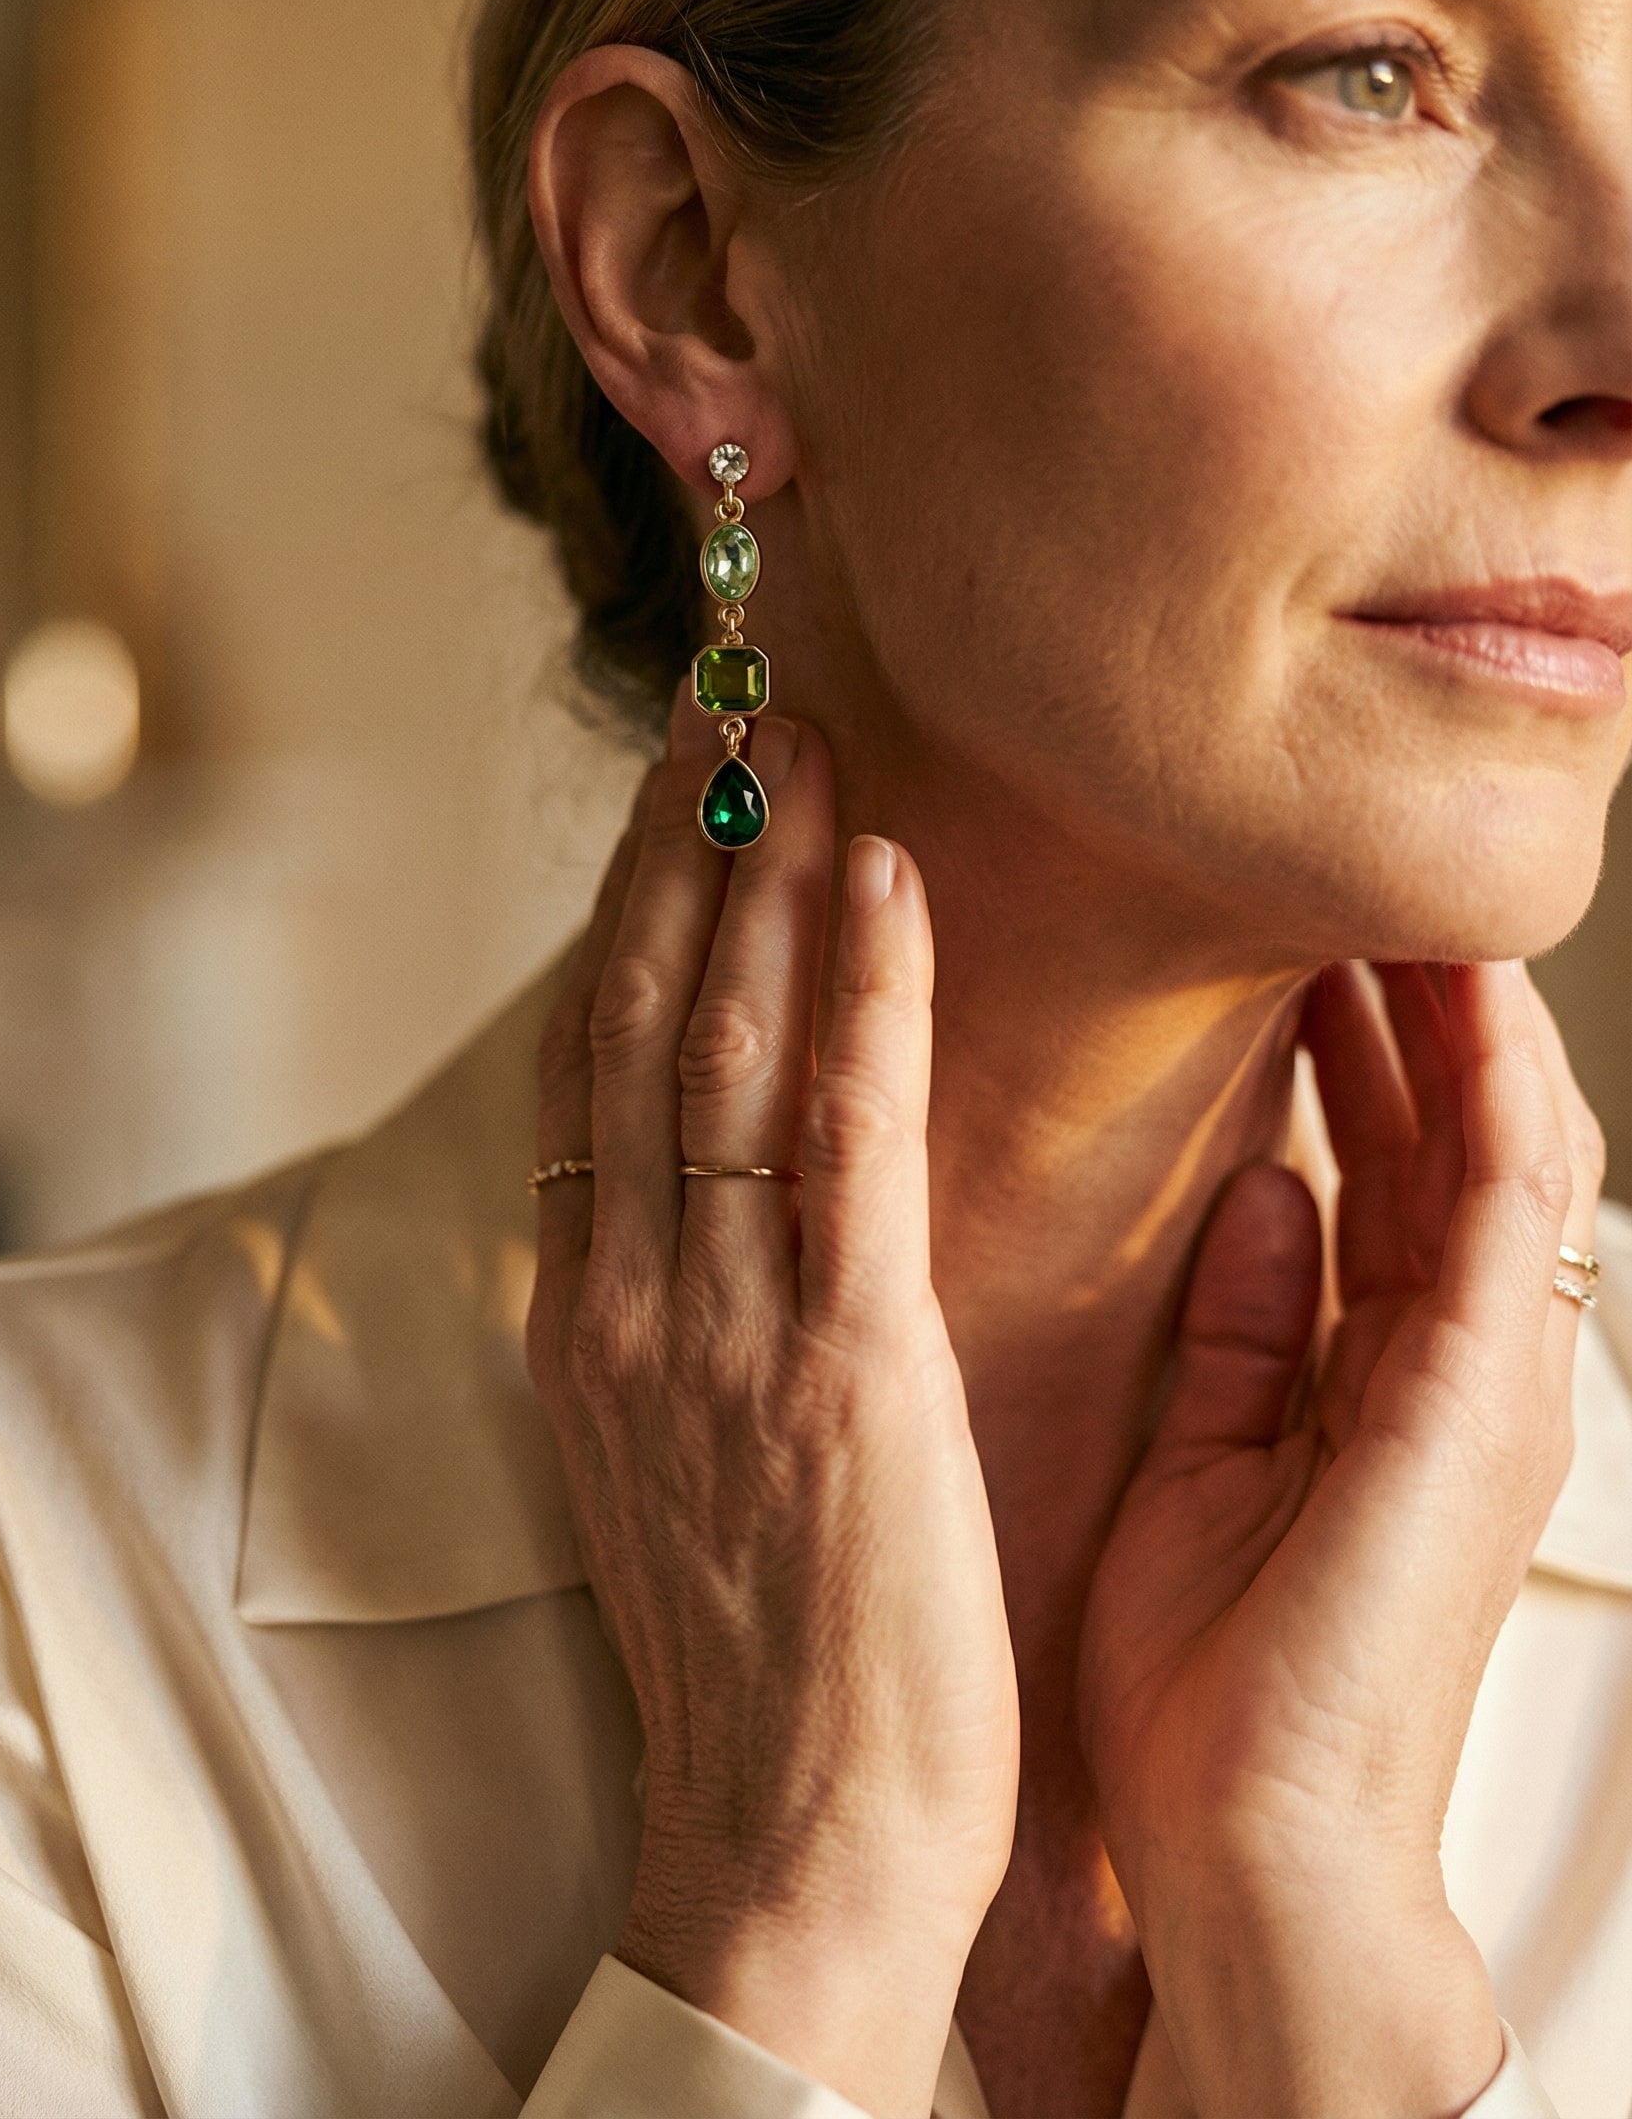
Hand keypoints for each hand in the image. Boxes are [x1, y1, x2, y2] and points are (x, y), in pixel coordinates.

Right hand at [527, 703, 1015, 2118]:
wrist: (792, 1836)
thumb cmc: (758, 1650)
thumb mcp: (669, 1451)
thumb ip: (667, 1304)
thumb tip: (695, 1179)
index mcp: (583, 1318)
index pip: (587, 1066)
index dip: (623, 910)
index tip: (670, 791)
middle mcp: (626, 1299)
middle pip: (637, 1019)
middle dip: (681, 846)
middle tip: (724, 700)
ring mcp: (717, 1328)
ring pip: (721, 1048)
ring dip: (764, 876)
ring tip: (802, 739)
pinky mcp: (837, 1365)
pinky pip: (840, 1137)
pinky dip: (854, 993)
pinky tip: (879, 881)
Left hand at [1082, 961, 1601, 2116]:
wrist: (1252, 1848)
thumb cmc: (1218, 1686)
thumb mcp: (1218, 1459)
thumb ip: (1251, 1323)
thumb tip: (1265, 1186)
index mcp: (1384, 1372)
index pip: (1383, 1157)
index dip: (1346, 1036)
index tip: (1282, 930)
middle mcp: (1457, 1357)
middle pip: (1443, 1122)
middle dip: (1402, 989)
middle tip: (1340, 867)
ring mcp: (1491, 1372)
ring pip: (1492, 1127)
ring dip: (1450, 997)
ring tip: (1391, 876)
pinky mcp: (1484, 1390)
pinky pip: (1497, 1189)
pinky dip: (1474, 1070)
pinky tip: (1435, 972)